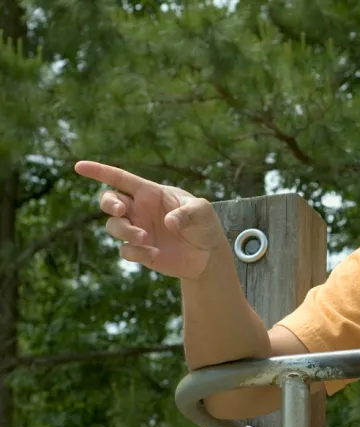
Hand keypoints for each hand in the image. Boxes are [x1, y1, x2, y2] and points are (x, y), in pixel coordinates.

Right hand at [74, 161, 226, 279]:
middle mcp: (139, 210)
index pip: (121, 178)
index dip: (100, 172)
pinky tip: (155, 254)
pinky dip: (135, 252)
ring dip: (125, 231)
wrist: (208, 254)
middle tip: (122, 210)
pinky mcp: (140, 250)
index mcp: (151, 193)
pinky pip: (126, 250)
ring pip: (114, 227)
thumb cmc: (205, 224)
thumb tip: (168, 222)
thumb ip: (188, 213)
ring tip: (145, 238)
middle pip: (109, 201)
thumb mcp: (203, 212)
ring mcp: (138, 230)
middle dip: (109, 203)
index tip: (79, 166)